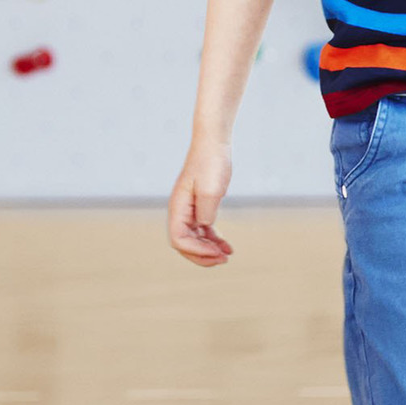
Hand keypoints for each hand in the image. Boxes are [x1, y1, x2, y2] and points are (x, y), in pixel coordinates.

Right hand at [168, 138, 234, 265]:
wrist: (214, 144)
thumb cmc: (211, 163)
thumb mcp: (211, 188)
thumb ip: (206, 210)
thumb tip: (205, 227)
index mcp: (178, 207)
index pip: (178, 239)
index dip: (196, 251)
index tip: (218, 253)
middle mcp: (180, 211)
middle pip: (184, 244)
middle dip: (202, 255)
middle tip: (224, 260)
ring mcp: (189, 210)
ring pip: (194, 239)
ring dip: (208, 250)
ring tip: (227, 256)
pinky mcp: (200, 206)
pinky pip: (203, 230)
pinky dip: (213, 240)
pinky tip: (227, 246)